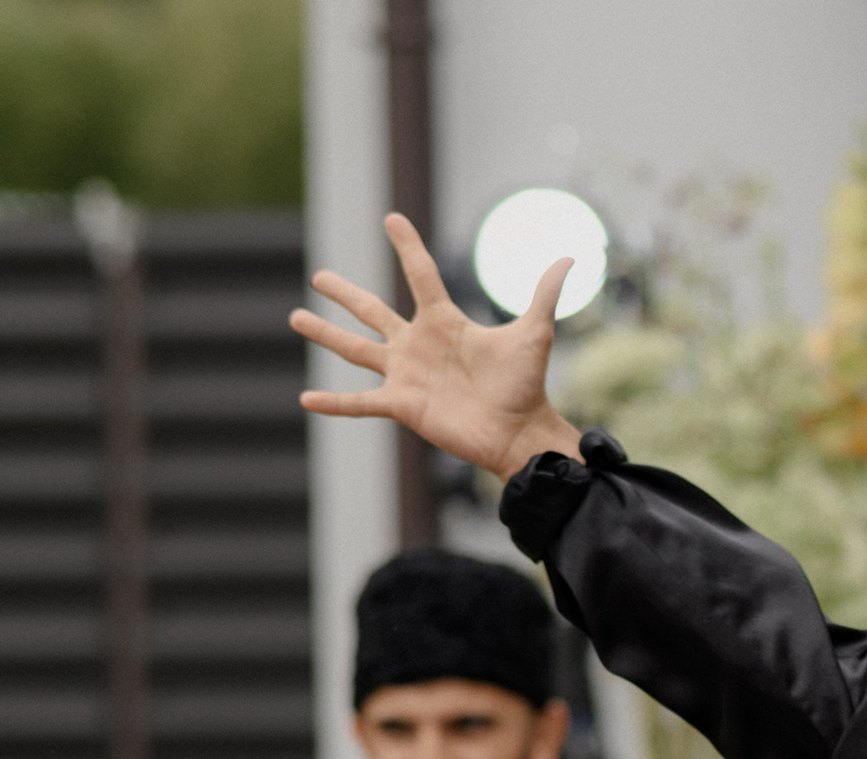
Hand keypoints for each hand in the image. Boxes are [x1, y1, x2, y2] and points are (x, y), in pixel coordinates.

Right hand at [292, 214, 585, 480]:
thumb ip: (544, 294)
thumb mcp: (534, 333)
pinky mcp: (402, 405)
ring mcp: (407, 375)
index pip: (420, 275)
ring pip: (356, 350)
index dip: (407, 246)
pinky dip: (333, 402)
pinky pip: (360, 402)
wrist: (519, 431)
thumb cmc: (526, 385)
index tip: (391, 219)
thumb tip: (572, 257)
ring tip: (295, 317)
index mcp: (444, 323)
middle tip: (318, 275)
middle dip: (344, 294)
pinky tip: (305, 397)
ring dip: (325, 334)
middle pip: (373, 311)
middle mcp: (419, 345)